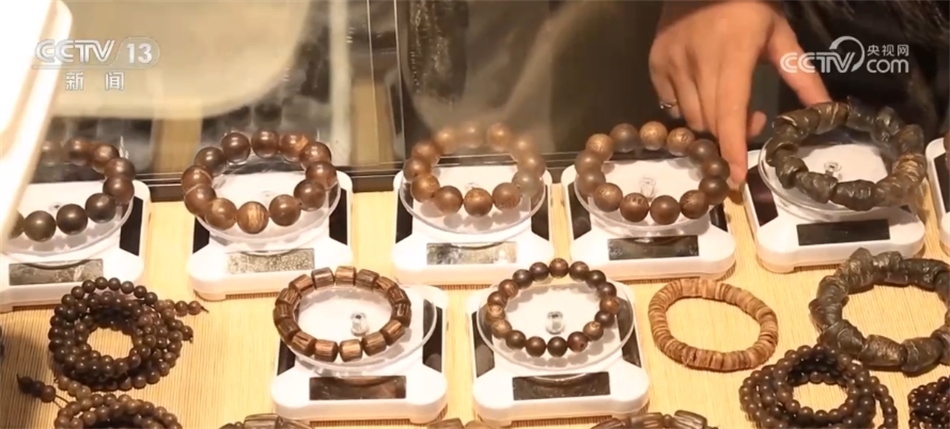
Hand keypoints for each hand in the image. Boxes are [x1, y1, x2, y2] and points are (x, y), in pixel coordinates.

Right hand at [648, 0, 829, 187]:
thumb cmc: (748, 4)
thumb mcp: (779, 35)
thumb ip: (801, 76)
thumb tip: (826, 111)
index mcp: (733, 54)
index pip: (730, 111)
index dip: (733, 147)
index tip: (736, 178)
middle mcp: (697, 62)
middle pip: (711, 121)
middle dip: (731, 135)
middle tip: (753, 121)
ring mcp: (671, 63)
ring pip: (691, 117)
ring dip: (712, 123)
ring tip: (728, 104)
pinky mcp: (655, 64)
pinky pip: (672, 104)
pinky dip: (690, 108)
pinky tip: (703, 91)